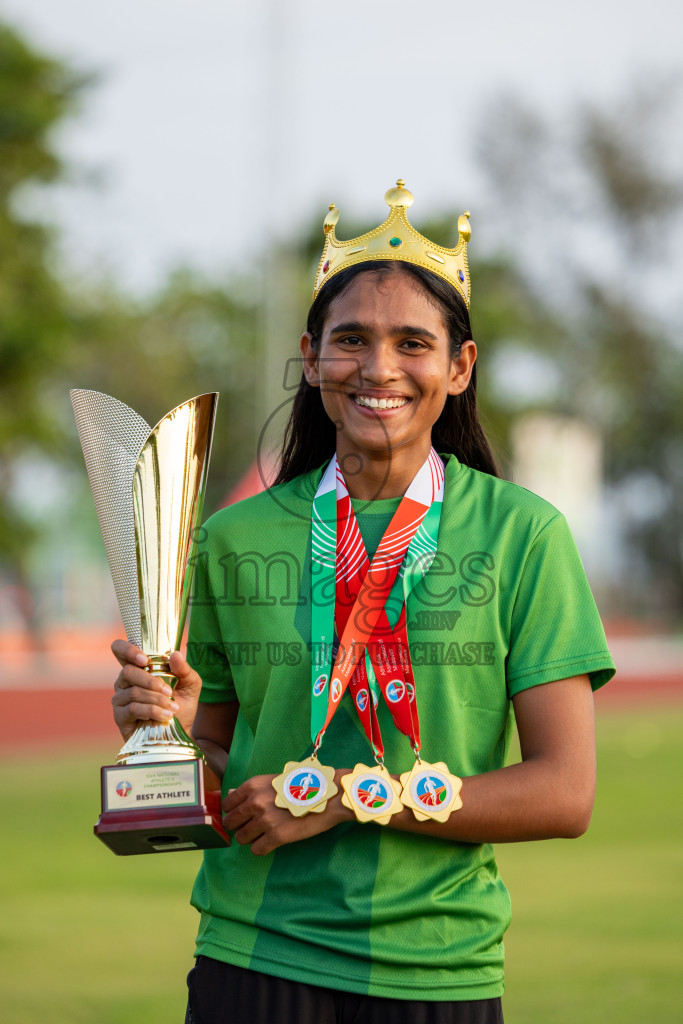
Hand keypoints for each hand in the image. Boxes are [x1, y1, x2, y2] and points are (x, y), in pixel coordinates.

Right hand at [111, 640, 201, 741]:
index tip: (145, 660)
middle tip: (169, 691)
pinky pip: (133, 708)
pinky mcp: (120, 716)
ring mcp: (120, 699)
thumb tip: (175, 654)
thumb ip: (184, 669)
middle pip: (127, 671)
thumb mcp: (190, 684)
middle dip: (151, 681)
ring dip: (156, 699)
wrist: (180, 732)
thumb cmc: (182, 704)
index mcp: (139, 668)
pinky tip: (165, 716)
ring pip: (133, 692)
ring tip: (172, 708)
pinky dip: (152, 711)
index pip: (120, 650)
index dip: (127, 650)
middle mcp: (125, 681)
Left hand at [222, 772, 350, 855]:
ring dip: (250, 838)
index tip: (241, 815)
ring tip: (263, 834)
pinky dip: (262, 848)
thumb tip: (228, 795)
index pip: (227, 804)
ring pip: (241, 838)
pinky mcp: (277, 837)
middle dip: (239, 827)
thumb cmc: (301, 786)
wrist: (327, 795)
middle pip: (231, 823)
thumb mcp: (272, 781)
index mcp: (253, 786)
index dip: (233, 812)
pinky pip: (256, 850)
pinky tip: (271, 841)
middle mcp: (255, 802)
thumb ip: (250, 790)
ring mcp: (265, 820)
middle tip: (251, 827)